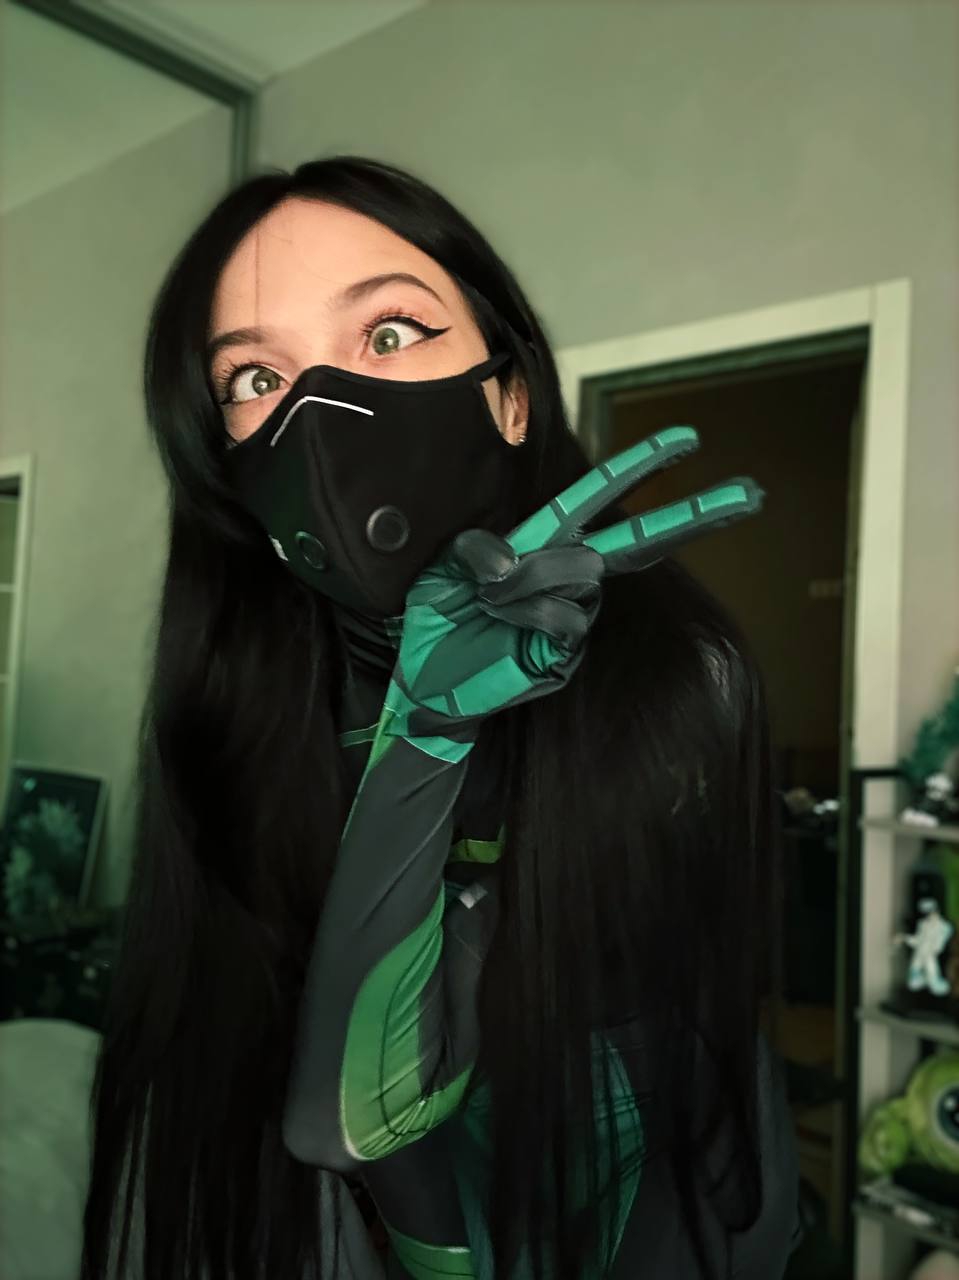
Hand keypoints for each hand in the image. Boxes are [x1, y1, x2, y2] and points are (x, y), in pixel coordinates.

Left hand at [383, 425, 764, 758]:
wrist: (425, 685)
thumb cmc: (436, 623)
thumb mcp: (441, 570)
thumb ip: (475, 550)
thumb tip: (515, 555)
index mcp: (542, 542)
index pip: (599, 497)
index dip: (641, 466)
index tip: (687, 441)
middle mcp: (567, 575)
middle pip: (640, 540)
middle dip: (694, 513)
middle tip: (751, 492)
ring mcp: (572, 617)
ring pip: (582, 574)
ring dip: (529, 582)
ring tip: (488, 601)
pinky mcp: (564, 656)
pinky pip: (565, 618)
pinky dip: (529, 614)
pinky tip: (501, 623)